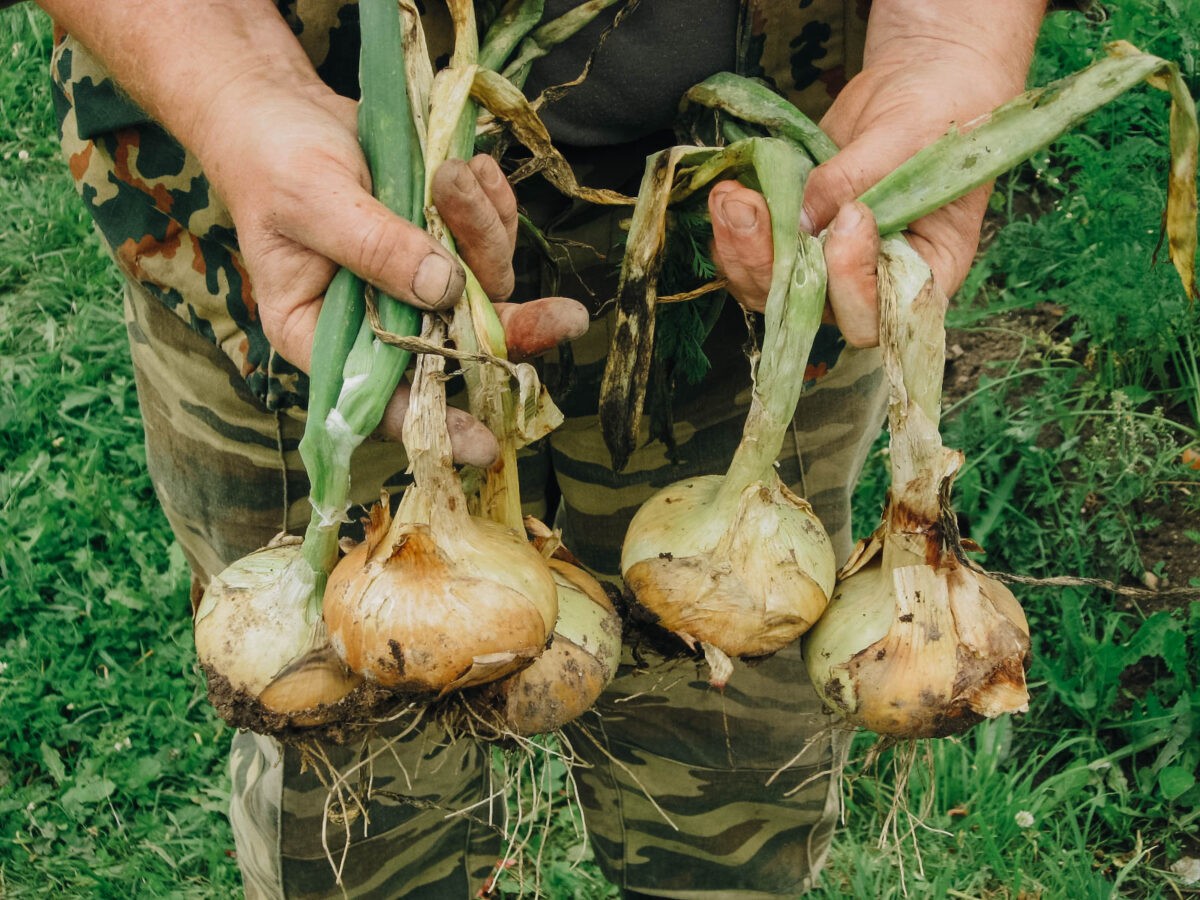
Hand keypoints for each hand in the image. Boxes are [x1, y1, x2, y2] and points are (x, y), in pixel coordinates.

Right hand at [195, 88, 586, 465]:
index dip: (435, 425)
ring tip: (454, 174)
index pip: (382, 399)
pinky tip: (474, 168)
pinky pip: (487, 240)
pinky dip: (491, 205)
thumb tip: (445, 290)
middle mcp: (376, 320)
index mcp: (322, 333)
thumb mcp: (313, 201)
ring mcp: (414, 282)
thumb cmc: (273, 161)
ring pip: (480, 284)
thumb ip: (376, 247)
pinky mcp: (441, 242)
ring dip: (482, 230)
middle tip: (569, 319)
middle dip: (513, 328)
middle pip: (456, 346)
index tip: (484, 446)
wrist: (283, 109)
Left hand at [709, 2, 1042, 346]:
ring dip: (742, 250)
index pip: (881, 314)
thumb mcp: (907, 136)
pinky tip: (729, 194)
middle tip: (750, 209)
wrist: (912, 89)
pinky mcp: (797, 243)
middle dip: (774, 266)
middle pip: (815, 309)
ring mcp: (830, 268)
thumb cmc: (936, 112)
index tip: (849, 216)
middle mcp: (874, 283)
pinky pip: (755, 262)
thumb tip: (804, 219)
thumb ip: (858, 177)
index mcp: (925, 271)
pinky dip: (733, 235)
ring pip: (774, 292)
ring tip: (731, 197)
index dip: (853, 280)